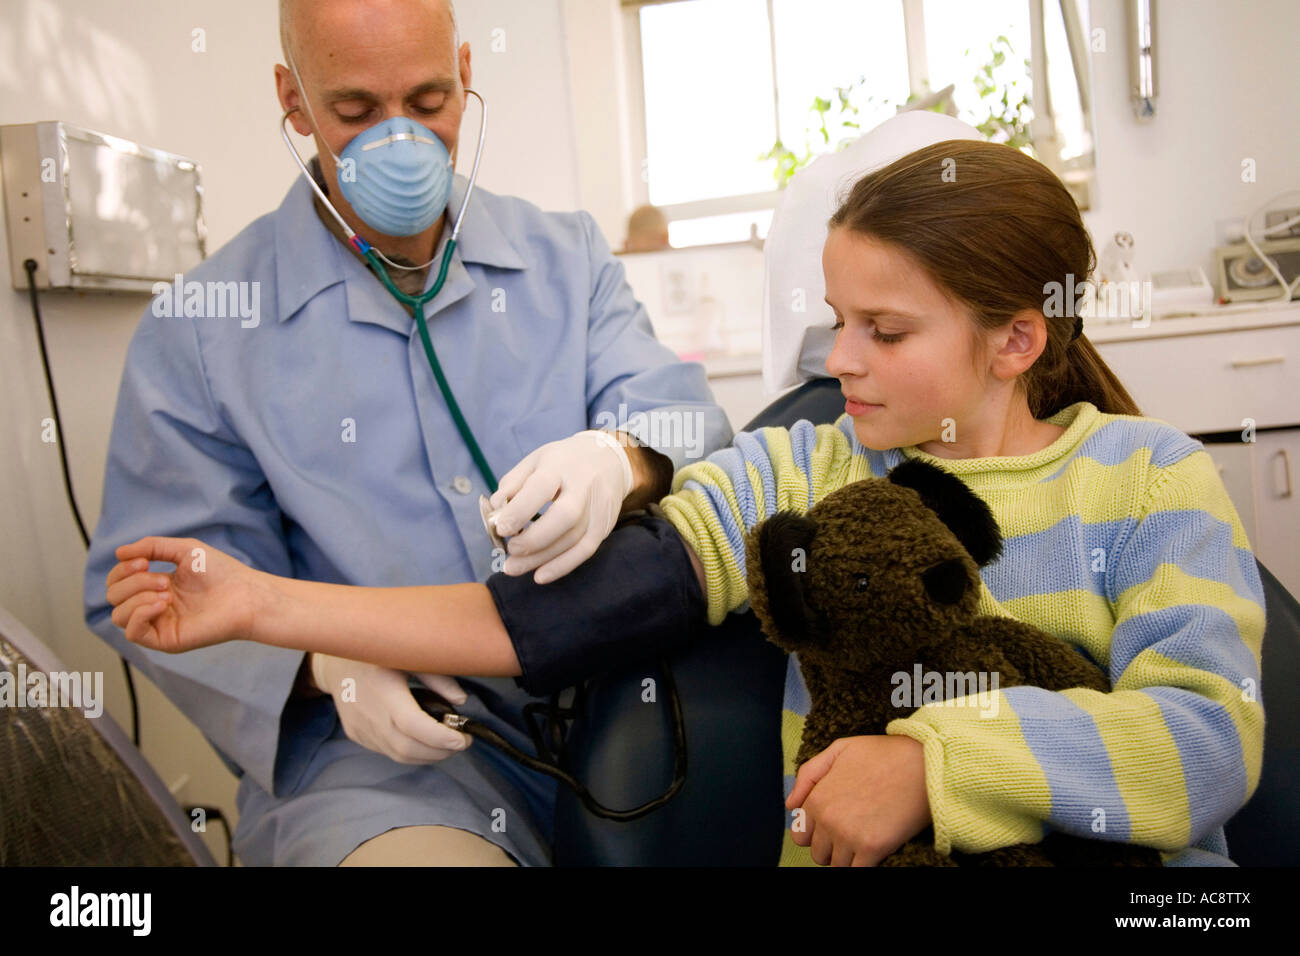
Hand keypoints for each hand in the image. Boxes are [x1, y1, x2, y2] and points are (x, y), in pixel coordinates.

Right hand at [107, 536, 266, 652]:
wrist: (245, 594)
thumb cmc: (220, 571)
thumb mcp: (183, 549)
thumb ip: (151, 546)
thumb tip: (117, 552)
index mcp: (155, 586)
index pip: (118, 581)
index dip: (123, 569)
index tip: (144, 560)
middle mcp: (153, 606)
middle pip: (114, 596)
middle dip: (132, 582)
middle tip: (162, 578)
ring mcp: (158, 624)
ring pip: (118, 615)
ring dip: (136, 597)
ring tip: (166, 591)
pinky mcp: (165, 640)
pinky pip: (132, 633)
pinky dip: (139, 614)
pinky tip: (162, 604)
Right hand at [309, 655, 471, 761]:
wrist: (335, 663)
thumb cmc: (378, 655)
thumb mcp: (410, 656)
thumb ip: (437, 678)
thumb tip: (461, 701)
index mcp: (383, 689)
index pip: (412, 725)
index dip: (440, 737)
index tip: (463, 738)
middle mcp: (369, 713)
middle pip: (407, 748)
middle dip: (441, 751)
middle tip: (462, 742)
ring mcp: (360, 728)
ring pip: (398, 755)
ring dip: (428, 756)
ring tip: (448, 744)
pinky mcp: (356, 735)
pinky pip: (387, 751)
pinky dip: (411, 752)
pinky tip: (424, 741)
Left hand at [487, 429, 633, 583]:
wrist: (610, 458)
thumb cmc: (564, 461)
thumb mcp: (536, 460)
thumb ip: (513, 484)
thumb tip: (496, 512)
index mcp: (560, 465)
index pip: (541, 487)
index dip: (519, 510)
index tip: (500, 528)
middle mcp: (584, 485)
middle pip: (564, 516)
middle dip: (534, 539)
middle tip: (510, 550)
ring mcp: (598, 507)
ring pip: (573, 538)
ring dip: (541, 558)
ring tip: (513, 567)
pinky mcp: (605, 524)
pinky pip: (585, 550)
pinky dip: (562, 566)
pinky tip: (540, 575)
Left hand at [786, 735, 930, 865]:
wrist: (924, 762)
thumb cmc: (883, 754)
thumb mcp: (839, 750)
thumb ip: (809, 775)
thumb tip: (791, 806)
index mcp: (817, 798)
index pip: (800, 835)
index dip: (816, 833)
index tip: (833, 826)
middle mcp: (828, 820)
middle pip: (818, 854)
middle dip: (832, 847)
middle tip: (852, 832)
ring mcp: (849, 836)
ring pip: (837, 866)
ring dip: (848, 858)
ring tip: (865, 838)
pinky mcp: (872, 848)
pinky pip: (856, 871)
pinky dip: (863, 865)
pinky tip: (875, 850)